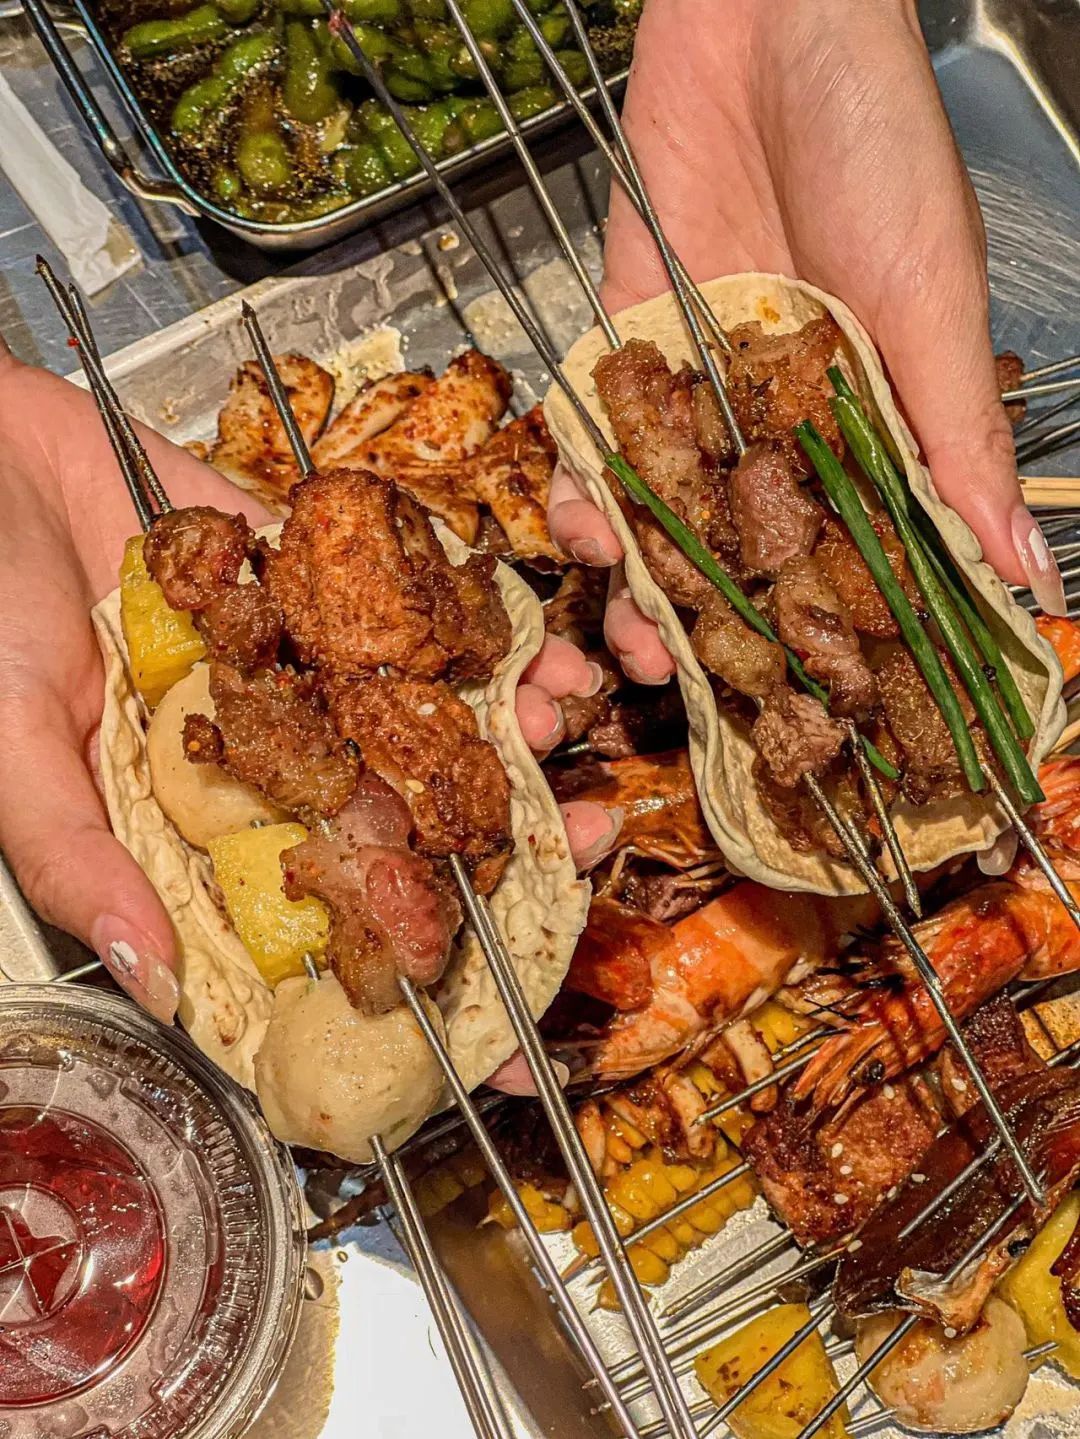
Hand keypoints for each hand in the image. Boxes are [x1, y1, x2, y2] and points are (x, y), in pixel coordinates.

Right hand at [0, 343, 616, 1022]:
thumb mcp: (9, 751)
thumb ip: (80, 861)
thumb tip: (156, 983)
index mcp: (204, 819)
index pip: (317, 907)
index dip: (402, 953)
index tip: (496, 1000)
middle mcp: (264, 750)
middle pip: (399, 810)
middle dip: (498, 827)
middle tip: (584, 832)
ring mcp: (293, 663)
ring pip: (419, 706)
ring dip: (503, 717)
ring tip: (564, 716)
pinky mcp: (306, 577)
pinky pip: (396, 599)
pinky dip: (466, 616)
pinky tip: (530, 633)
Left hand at [549, 0, 1065, 655]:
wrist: (767, 14)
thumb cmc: (877, 141)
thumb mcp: (930, 300)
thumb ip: (954, 439)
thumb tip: (1017, 573)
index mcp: (869, 421)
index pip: (849, 552)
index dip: (825, 636)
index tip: (803, 711)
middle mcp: (781, 418)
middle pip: (741, 548)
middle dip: (712, 624)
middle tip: (685, 682)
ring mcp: (698, 384)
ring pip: (662, 507)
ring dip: (640, 573)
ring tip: (624, 626)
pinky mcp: (627, 339)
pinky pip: (598, 430)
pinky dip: (582, 481)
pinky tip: (577, 528)